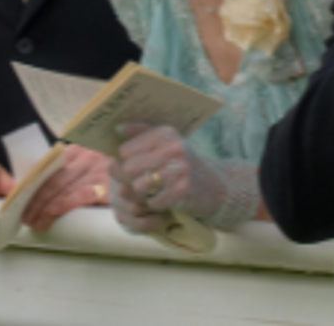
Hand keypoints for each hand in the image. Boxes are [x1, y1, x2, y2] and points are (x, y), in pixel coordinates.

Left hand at [22, 144, 110, 231]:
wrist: (144, 170)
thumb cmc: (115, 171)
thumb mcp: (91, 163)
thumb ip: (73, 170)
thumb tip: (45, 188)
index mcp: (78, 151)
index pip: (49, 169)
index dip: (33, 187)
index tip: (21, 202)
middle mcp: (86, 157)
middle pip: (53, 181)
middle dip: (36, 201)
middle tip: (27, 218)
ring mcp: (96, 170)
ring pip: (62, 189)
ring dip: (45, 208)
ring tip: (37, 223)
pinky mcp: (106, 185)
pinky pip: (78, 196)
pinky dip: (62, 207)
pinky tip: (53, 217)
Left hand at [110, 124, 258, 232]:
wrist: (215, 186)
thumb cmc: (181, 164)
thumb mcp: (165, 143)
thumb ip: (141, 133)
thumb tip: (118, 128)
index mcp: (165, 133)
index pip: (124, 151)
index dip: (125, 163)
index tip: (137, 167)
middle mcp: (174, 148)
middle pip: (128, 169)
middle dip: (130, 181)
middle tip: (143, 183)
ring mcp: (179, 169)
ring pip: (138, 187)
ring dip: (143, 195)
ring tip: (154, 191)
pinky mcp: (183, 190)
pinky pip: (152, 203)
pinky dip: (155, 205)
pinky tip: (165, 199)